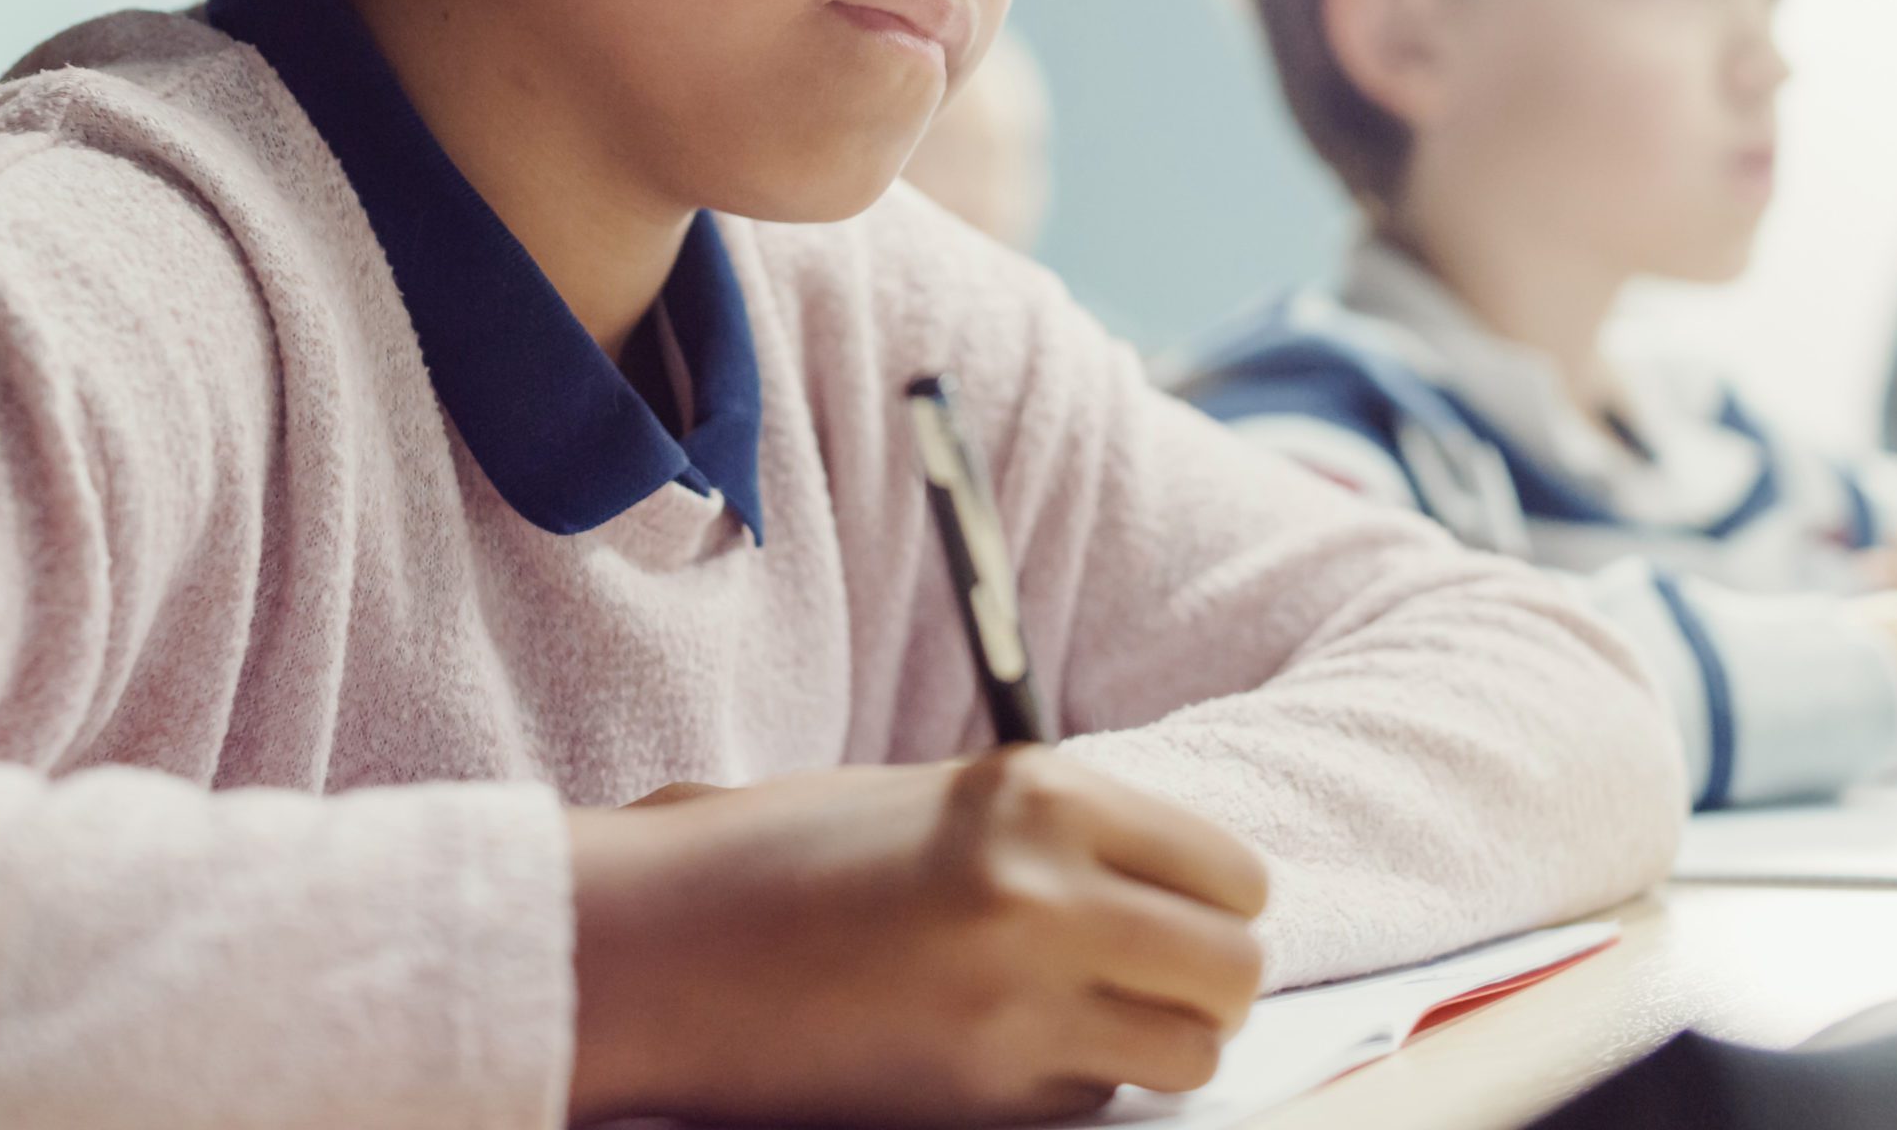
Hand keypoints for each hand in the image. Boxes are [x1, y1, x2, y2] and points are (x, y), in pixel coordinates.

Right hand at [563, 746, 1269, 1125]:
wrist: (660, 947)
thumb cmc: (788, 857)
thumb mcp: (944, 803)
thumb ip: (1063, 833)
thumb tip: (1176, 885)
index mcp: (1041, 798)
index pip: (1232, 871)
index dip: (1221, 900)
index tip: (1193, 909)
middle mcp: (1047, 898)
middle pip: (1236, 970)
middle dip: (1210, 979)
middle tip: (1158, 973)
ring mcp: (1017, 1010)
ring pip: (1188, 1052)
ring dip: (1156, 1039)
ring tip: (1087, 1013)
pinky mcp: (982, 1104)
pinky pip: (1092, 1101)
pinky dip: (1071, 1083)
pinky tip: (998, 1047)